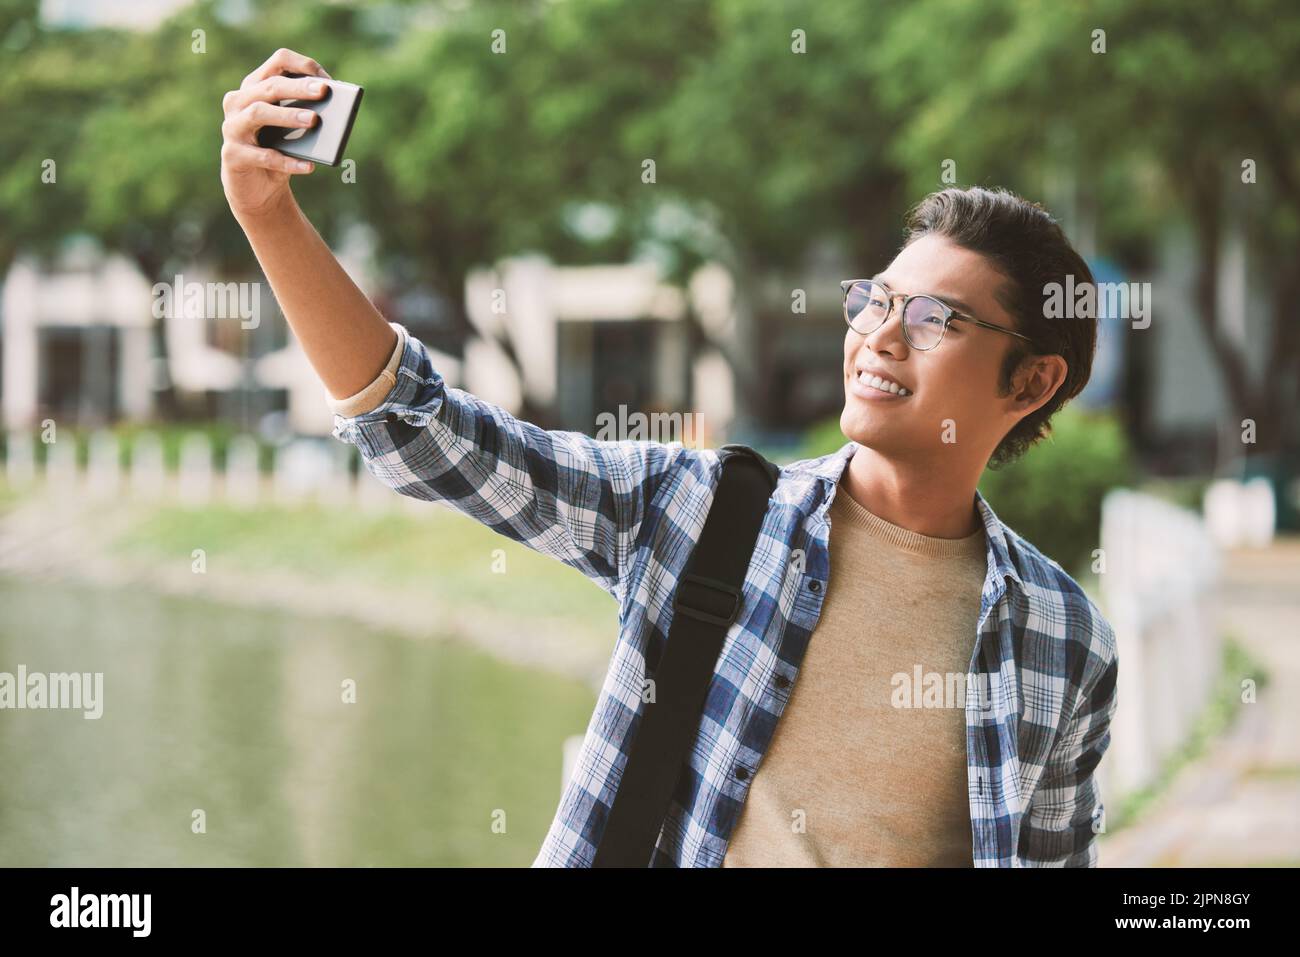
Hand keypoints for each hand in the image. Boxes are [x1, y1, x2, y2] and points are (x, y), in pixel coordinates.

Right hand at [220, 48, 331, 220]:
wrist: (257, 188)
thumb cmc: (279, 150)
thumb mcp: (293, 130)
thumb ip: (307, 114)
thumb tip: (333, 112)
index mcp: (256, 87)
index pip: (278, 62)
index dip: (303, 66)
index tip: (327, 81)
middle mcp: (238, 102)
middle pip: (269, 87)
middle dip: (298, 88)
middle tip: (323, 92)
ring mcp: (232, 127)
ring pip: (258, 113)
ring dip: (287, 115)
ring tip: (313, 120)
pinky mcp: (232, 155)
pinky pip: (262, 156)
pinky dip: (288, 162)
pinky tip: (309, 166)